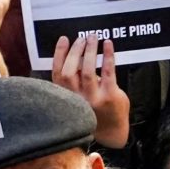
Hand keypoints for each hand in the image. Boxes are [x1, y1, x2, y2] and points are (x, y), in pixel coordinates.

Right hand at [48, 34, 129, 149]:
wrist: (112, 131)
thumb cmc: (95, 110)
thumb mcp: (78, 98)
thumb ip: (74, 81)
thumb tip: (76, 54)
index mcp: (66, 98)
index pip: (57, 74)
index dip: (59, 54)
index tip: (64, 39)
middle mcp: (77, 99)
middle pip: (70, 72)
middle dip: (75, 52)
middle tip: (81, 38)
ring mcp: (94, 99)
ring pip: (88, 71)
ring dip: (90, 51)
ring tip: (92, 37)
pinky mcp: (110, 96)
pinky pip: (108, 72)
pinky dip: (107, 55)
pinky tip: (107, 44)